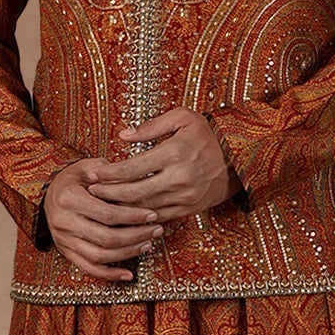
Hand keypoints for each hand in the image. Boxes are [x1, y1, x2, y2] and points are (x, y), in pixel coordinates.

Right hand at [42, 157, 165, 283]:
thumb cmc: (73, 179)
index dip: (133, 217)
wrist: (49, 193)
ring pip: (99, 256)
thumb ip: (107, 171)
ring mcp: (63, 239)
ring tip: (147, 244)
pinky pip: (88, 268)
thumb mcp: (87, 166)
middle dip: (136, 236)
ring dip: (127, 253)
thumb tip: (130, 178)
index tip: (152, 215)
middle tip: (156, 230)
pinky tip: (128, 274)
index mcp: (69, 198)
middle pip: (106, 238)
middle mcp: (64, 221)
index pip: (107, 214)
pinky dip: (109, 275)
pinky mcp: (66, 251)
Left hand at [91, 107, 238, 224]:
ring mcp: (185, 196)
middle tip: (92, 191)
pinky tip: (127, 213)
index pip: (131, 168)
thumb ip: (151, 126)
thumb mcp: (183, 118)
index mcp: (174, 153)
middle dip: (109, 193)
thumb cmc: (209, 133)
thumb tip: (123, 135)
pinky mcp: (190, 208)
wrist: (242, 157)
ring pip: (144, 208)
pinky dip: (141, 217)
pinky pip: (160, 217)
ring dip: (122, 208)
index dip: (108, 173)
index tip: (92, 173)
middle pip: (133, 192)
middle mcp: (178, 177)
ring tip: (103, 203)